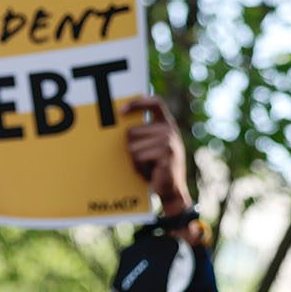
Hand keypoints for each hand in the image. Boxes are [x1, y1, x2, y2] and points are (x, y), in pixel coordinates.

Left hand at [121, 95, 190, 215]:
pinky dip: (139, 167)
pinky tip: (150, 171)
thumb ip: (141, 134)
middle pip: (131, 131)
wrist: (171, 188)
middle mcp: (169, 129)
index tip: (121, 111)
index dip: (138, 103)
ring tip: (146, 166)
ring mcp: (169, 141)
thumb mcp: (149, 147)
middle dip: (130, 148)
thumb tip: (119, 126)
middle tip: (142, 159)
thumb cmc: (155, 168)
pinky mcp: (166, 153)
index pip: (155, 103)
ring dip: (134, 160)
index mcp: (166, 124)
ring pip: (132, 147)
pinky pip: (139, 157)